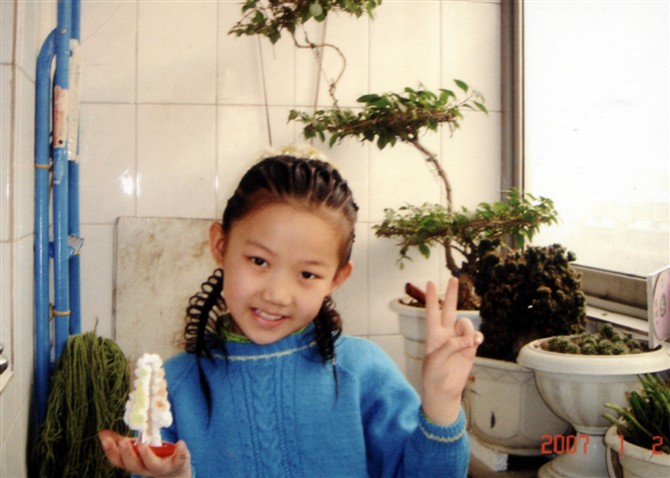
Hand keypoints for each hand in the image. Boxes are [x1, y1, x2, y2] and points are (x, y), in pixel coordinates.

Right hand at [99, 430, 191, 477]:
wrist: (175, 472)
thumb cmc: (152, 457)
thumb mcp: (136, 450)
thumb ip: (120, 441)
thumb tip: (102, 433)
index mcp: (134, 464)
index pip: (119, 461)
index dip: (111, 452)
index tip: (105, 439)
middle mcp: (146, 469)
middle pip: (134, 465)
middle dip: (127, 453)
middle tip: (122, 441)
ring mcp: (162, 467)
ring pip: (153, 465)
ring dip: (146, 455)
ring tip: (143, 444)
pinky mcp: (178, 463)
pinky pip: (180, 459)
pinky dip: (181, 452)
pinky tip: (180, 443)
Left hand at [421, 278, 482, 425]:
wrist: (443, 392)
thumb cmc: (433, 375)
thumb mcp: (436, 360)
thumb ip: (451, 346)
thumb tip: (470, 339)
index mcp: (433, 335)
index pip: (431, 312)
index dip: (430, 298)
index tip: (430, 282)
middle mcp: (446, 334)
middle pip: (449, 309)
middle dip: (451, 294)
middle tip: (454, 278)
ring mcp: (459, 340)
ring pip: (465, 324)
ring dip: (467, 330)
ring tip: (467, 344)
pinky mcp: (471, 349)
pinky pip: (476, 336)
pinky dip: (476, 337)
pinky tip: (476, 342)